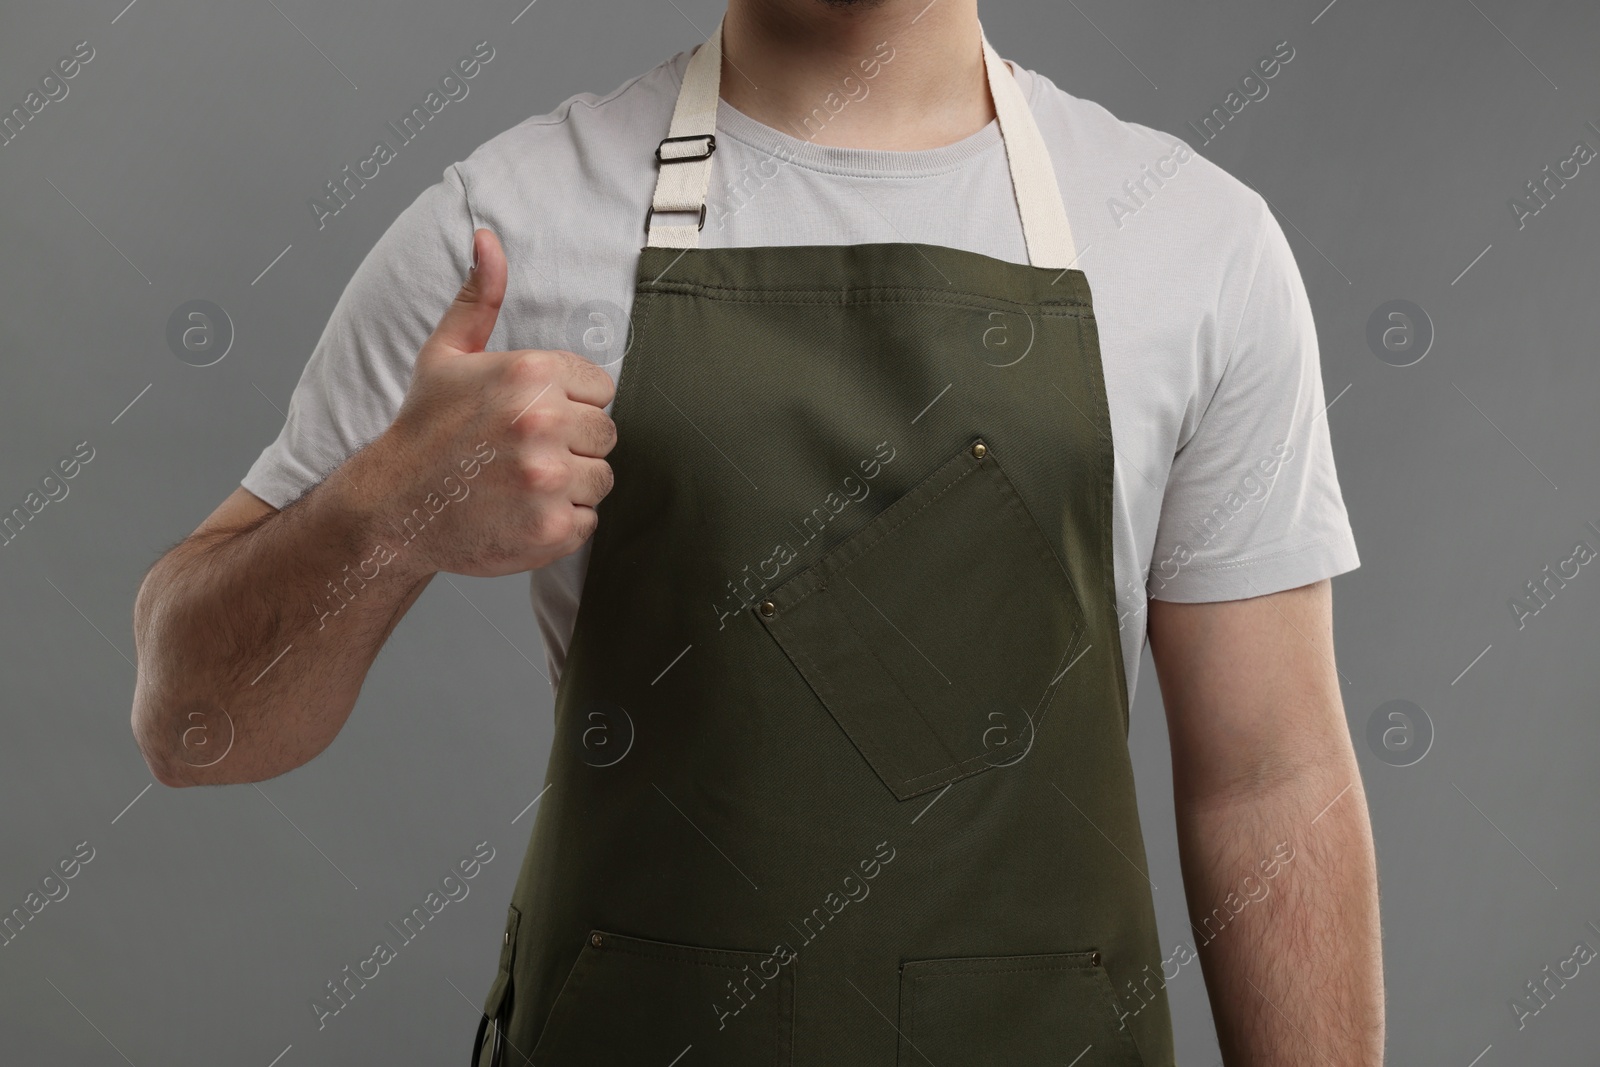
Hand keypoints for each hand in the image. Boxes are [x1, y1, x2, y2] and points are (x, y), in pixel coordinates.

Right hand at [376, 228, 617, 576]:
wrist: (392, 508)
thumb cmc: (424, 429)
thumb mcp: (447, 354)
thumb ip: (480, 297)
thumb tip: (487, 238)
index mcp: (530, 374)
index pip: (600, 388)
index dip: (570, 404)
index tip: (531, 417)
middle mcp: (543, 424)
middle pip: (605, 433)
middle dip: (572, 443)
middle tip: (523, 452)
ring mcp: (549, 479)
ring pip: (601, 477)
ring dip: (570, 483)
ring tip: (521, 482)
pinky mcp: (552, 528)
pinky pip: (589, 519)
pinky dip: (561, 521)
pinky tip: (520, 511)